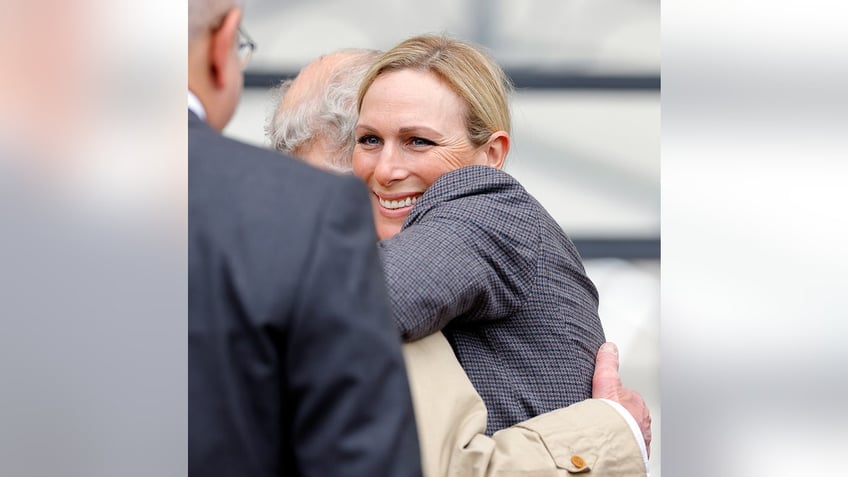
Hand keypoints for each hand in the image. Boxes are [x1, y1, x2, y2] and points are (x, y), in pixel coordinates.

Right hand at [592, 342, 651, 456]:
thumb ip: (607, 364)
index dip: (613, 399)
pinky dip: (619, 447)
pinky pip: (627, 447)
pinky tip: (608, 446)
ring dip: (619, 433)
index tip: (605, 403)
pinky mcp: (636, 453)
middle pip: (628, 415)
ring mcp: (640, 438)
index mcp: (637, 403)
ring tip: (603, 434)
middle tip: (601, 419)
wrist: (616, 444)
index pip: (626, 397)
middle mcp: (642, 421)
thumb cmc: (613, 418)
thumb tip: (609, 347)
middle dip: (617, 417)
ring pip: (629, 432)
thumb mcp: (606, 383)